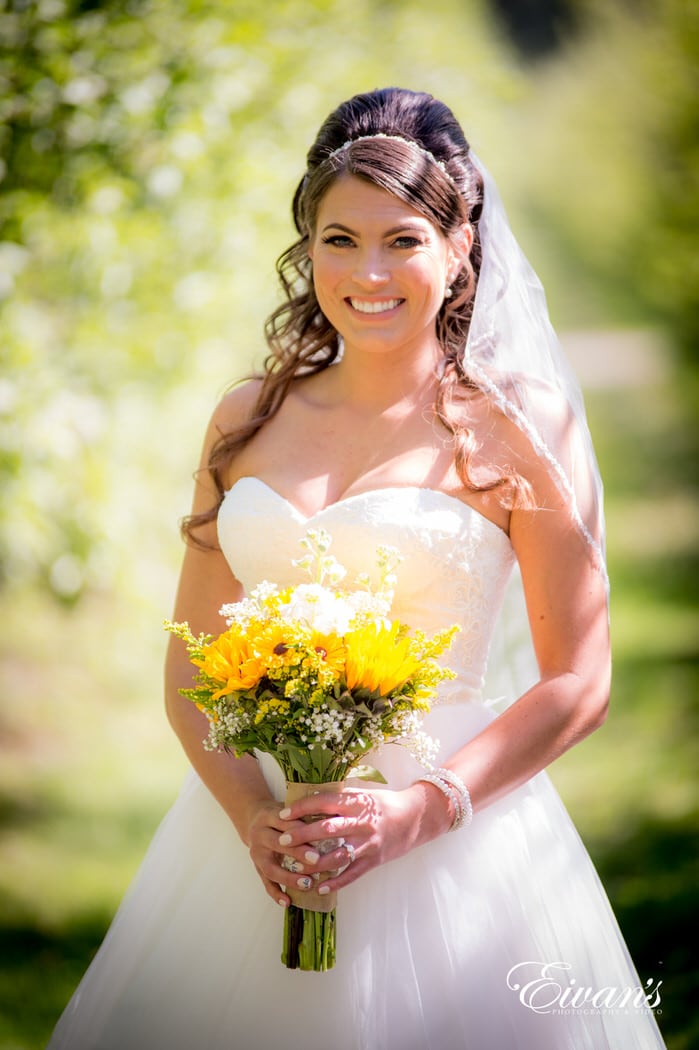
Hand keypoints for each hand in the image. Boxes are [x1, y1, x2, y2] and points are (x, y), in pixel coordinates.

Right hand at [244, 798, 326, 906]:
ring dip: (288, 878)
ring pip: (270, 868)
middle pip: (277, 844)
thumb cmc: (279, 815)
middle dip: (297, 852)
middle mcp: (259, 835)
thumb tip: (332, 819)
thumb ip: (305, 813)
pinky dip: (276, 893)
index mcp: (268, 816)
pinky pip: (265, 882)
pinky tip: (287, 902)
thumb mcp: (288, 808)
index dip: (301, 829)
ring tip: (307, 883)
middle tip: (316, 859)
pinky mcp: (257, 867)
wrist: (253, 819)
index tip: (319, 834)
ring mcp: (256, 853)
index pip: (285, 822)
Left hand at [274, 781, 452, 896]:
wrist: (415, 818)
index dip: (302, 807)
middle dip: (302, 835)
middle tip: (283, 840)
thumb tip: (309, 800)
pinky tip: (320, 886)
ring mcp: (368, 843)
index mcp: (356, 802)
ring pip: (337, 855)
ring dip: (315, 862)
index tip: (283, 813)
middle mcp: (361, 823)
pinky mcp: (374, 860)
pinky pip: (352, 874)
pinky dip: (336, 881)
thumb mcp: (362, 795)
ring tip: (296, 866)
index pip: (324, 802)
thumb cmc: (384, 804)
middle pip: (327, 829)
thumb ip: (339, 799)